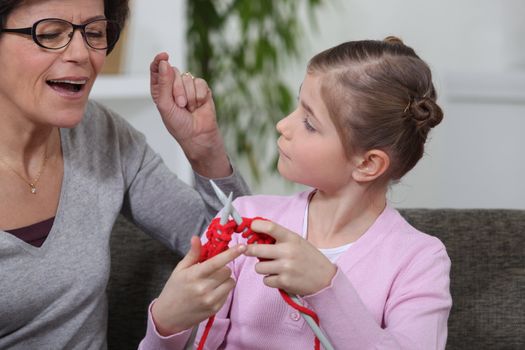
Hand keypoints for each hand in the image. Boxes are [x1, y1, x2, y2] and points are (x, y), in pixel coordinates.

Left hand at [150, 52, 230, 176]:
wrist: (198, 135)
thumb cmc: (178, 124)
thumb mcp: (165, 104)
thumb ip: (164, 83)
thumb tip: (165, 62)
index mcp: (160, 89)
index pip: (157, 69)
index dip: (159, 61)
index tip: (164, 56)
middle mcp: (173, 86)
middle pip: (174, 72)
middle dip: (177, 89)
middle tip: (180, 105)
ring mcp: (188, 87)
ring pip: (187, 78)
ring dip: (189, 96)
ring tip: (189, 108)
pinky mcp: (202, 89)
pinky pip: (200, 82)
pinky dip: (199, 96)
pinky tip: (198, 106)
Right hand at [151, 236, 245, 335]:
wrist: (169, 315)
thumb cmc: (174, 288)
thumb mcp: (180, 269)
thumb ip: (192, 254)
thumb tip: (196, 237)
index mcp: (194, 275)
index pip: (216, 262)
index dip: (231, 253)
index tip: (242, 246)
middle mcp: (203, 288)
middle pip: (227, 270)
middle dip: (222, 267)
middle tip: (211, 271)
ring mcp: (210, 300)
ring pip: (230, 281)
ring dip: (225, 279)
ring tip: (212, 281)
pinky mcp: (215, 308)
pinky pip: (228, 293)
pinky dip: (223, 289)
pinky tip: (212, 291)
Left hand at [244, 220, 336, 295]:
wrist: (325, 279)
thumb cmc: (309, 258)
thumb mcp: (298, 242)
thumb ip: (280, 238)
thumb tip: (256, 236)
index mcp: (291, 238)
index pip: (269, 227)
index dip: (255, 226)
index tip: (250, 228)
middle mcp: (287, 251)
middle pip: (256, 249)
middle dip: (249, 250)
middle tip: (248, 250)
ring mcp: (285, 267)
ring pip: (258, 267)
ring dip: (262, 268)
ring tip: (272, 267)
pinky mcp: (284, 281)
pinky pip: (265, 280)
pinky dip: (270, 279)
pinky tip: (279, 277)